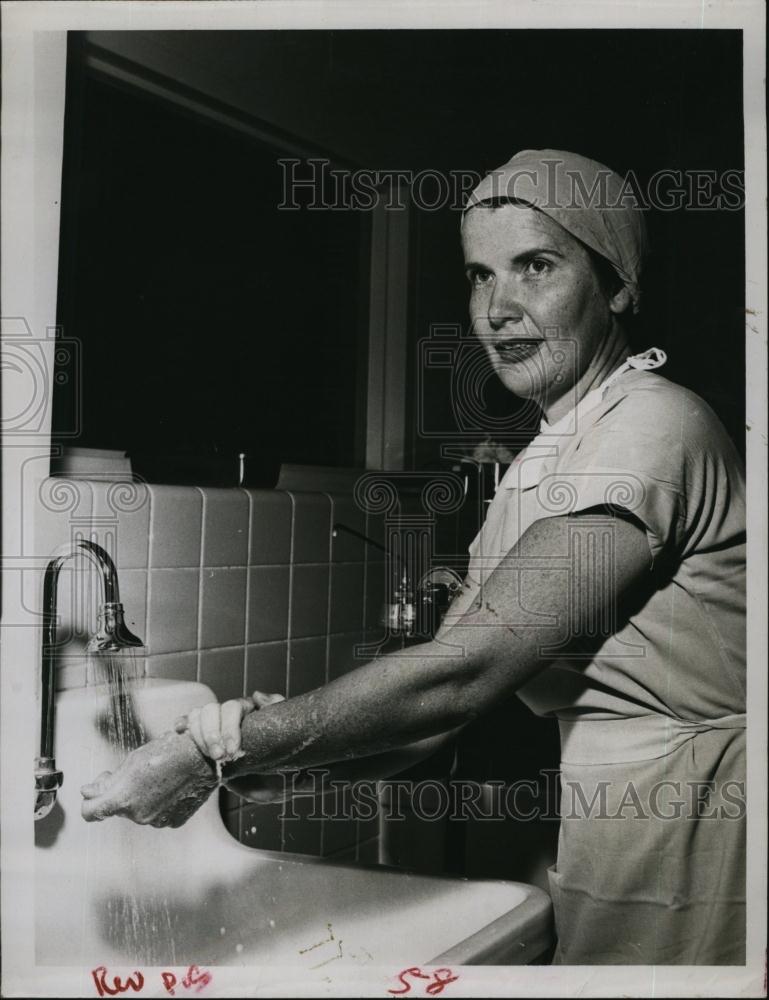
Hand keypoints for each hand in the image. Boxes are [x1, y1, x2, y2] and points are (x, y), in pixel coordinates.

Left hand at [80, 731, 217, 826]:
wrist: (203, 756)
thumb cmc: (168, 752)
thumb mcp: (131, 761)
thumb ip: (107, 782)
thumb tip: (87, 792)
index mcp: (123, 799)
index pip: (89, 812)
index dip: (89, 800)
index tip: (95, 791)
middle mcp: (138, 816)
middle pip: (117, 808)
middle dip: (121, 792)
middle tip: (134, 773)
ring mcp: (157, 821)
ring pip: (138, 811)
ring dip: (141, 797)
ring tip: (157, 777)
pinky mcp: (173, 822)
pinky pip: (157, 814)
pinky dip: (158, 803)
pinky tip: (169, 786)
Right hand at [174, 690, 284, 760]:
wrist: (274, 784)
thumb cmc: (283, 760)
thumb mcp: (287, 734)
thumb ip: (277, 708)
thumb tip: (257, 695)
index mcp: (248, 711)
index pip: (231, 708)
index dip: (229, 727)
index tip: (233, 749)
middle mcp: (229, 717)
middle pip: (210, 710)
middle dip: (211, 733)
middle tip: (219, 756)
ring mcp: (216, 729)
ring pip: (198, 717)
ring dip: (198, 735)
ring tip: (210, 756)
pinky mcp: (205, 743)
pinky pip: (189, 726)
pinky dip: (182, 724)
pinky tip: (179, 730)